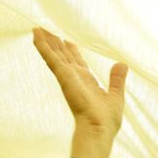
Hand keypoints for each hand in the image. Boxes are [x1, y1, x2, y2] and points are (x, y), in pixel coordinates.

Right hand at [31, 27, 126, 144]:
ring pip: (54, 54)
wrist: (98, 129)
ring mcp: (67, 76)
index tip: (66, 41)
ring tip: (38, 27)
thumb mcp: (116, 96)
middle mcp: (75, 77)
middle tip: (48, 29)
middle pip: (63, 55)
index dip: (72, 51)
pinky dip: (42, 45)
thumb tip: (122, 64)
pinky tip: (35, 34)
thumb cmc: (107, 121)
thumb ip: (117, 80)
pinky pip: (50, 57)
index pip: (77, 62)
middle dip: (56, 43)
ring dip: (46, 40)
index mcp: (87, 82)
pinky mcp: (63, 76)